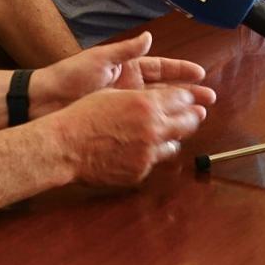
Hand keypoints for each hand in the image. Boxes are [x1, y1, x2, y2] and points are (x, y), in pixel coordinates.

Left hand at [30, 33, 212, 118]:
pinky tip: (173, 136)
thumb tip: (149, 37)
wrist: (45, 101)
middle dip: (187, 95)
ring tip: (198, 118)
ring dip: (178, 113)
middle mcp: (129, 87)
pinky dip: (158, 130)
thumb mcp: (99, 59)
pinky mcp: (117, 123)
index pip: (160, 68)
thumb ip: (125, 50)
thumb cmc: (70, 76)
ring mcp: (124, 106)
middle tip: (208, 100)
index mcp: (126, 69)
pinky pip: (143, 127)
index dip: (181, 71)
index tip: (200, 74)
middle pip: (165, 91)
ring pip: (158, 111)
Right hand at [50, 86, 210, 186]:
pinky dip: (154, 154)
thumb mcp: (113, 94)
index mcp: (146, 104)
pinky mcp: (140, 171)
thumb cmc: (84, 115)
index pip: (182, 98)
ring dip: (176, 137)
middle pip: (188, 122)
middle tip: (197, 114)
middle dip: (193, 116)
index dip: (189, 97)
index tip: (190, 97)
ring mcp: (148, 152)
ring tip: (172, 133)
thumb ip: (141, 96)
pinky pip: (156, 161)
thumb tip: (159, 97)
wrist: (66, 145)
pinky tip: (146, 149)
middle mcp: (153, 128)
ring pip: (175, 144)